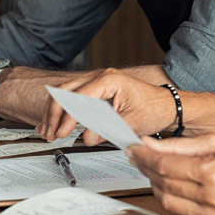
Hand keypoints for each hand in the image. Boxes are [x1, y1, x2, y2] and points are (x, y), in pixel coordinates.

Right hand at [37, 68, 175, 144]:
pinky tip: (52, 123)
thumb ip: (107, 129)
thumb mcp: (132, 122)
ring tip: (47, 131)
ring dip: (54, 112)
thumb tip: (86, 137)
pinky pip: (72, 97)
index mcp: (109, 80)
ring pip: (65, 93)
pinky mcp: (96, 91)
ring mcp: (97, 82)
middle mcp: (100, 77)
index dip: (68, 117)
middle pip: (65, 91)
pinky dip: (61, 110)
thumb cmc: (154, 109)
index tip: (62, 133)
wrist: (167, 106)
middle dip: (54, 114)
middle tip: (50, 133)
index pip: (79, 97)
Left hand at [127, 134, 214, 214]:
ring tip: (155, 170)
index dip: (144, 156)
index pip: (165, 165)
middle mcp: (212, 198)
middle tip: (139, 156)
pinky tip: (172, 186)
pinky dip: (172, 198)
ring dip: (156, 185)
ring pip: (167, 201)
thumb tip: (149, 143)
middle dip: (147, 168)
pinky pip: (181, 213)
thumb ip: (178, 144)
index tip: (133, 149)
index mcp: (213, 173)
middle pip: (163, 183)